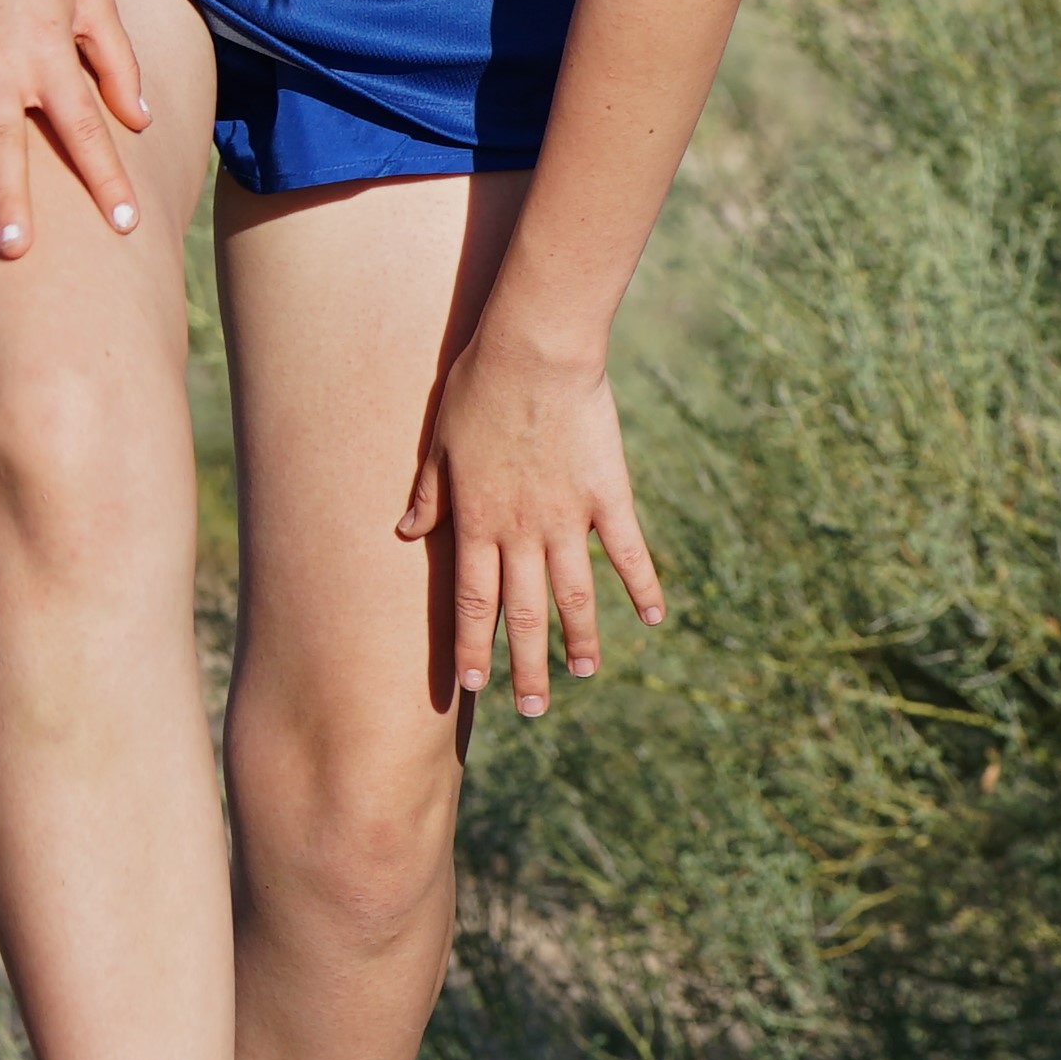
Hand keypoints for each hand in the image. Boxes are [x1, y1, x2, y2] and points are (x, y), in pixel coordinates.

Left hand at [400, 323, 665, 716]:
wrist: (535, 350)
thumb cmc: (479, 385)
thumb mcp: (439, 440)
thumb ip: (429, 492)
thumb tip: (408, 533)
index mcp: (477, 519)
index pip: (472, 600)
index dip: (473, 645)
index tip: (472, 684)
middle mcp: (522, 529)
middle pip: (522, 611)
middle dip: (526, 664)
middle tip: (533, 709)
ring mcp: (568, 515)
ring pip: (574, 593)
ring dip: (579, 637)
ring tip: (584, 673)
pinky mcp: (607, 492)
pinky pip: (628, 550)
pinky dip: (642, 586)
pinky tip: (653, 618)